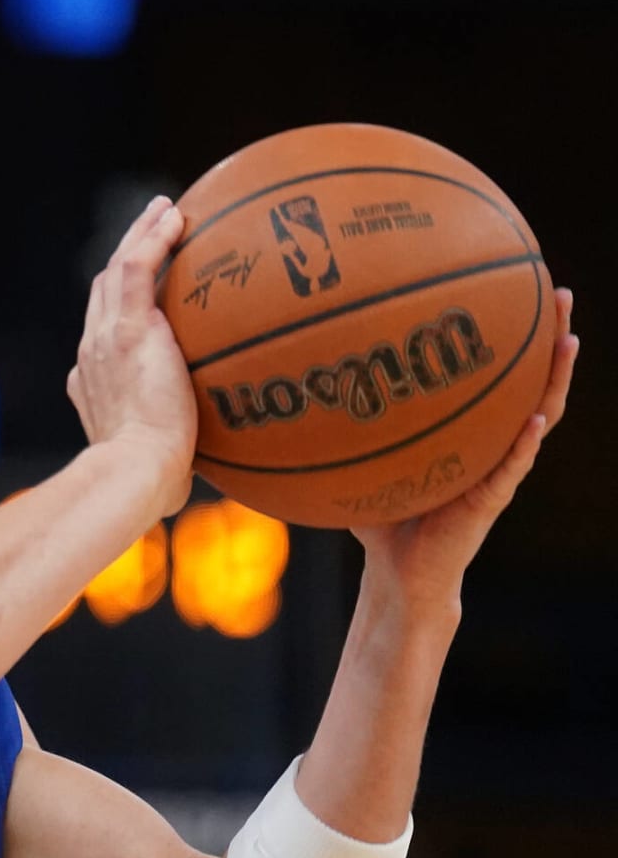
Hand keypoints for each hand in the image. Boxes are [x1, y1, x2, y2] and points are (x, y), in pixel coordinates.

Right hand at [69, 195, 197, 515]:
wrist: (135, 473)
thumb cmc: (153, 485)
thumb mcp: (162, 467)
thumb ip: (175, 457)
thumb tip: (197, 480)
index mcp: (93, 382)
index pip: (103, 332)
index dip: (119, 306)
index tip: (145, 293)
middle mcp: (92, 353)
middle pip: (104, 291)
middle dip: (126, 256)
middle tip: (154, 231)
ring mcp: (104, 338)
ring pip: (115, 271)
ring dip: (139, 236)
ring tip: (164, 212)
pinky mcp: (125, 330)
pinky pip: (134, 268)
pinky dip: (151, 239)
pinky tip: (175, 219)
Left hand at [351, 287, 578, 606]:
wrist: (398, 573)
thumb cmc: (380, 516)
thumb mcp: (358, 459)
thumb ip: (336, 426)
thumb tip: (288, 387)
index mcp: (467, 430)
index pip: (495, 372)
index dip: (510, 333)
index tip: (517, 284)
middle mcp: (490, 443)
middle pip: (530, 379)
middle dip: (549, 335)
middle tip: (559, 291)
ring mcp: (497, 469)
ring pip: (540, 414)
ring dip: (556, 378)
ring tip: (568, 339)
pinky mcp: (491, 500)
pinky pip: (514, 465)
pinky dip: (526, 441)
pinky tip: (538, 416)